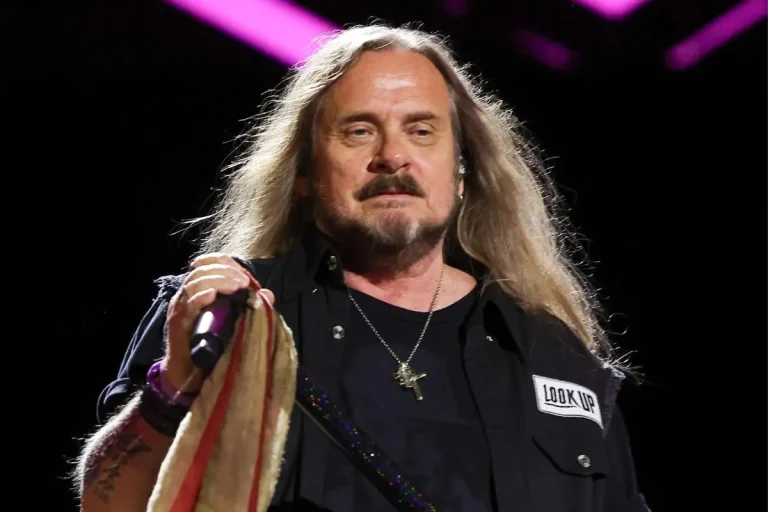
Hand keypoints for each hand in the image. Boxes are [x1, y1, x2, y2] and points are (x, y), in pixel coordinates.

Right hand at [163, 253, 274, 391]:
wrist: (190, 372)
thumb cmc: (212, 344)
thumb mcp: (232, 320)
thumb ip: (249, 305)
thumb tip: (268, 294)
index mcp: (198, 290)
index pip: (206, 264)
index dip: (224, 262)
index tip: (242, 271)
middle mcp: (186, 295)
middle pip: (201, 271)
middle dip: (225, 271)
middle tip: (244, 281)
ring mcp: (181, 308)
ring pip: (194, 283)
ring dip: (217, 281)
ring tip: (236, 286)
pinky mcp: (178, 323)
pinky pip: (188, 305)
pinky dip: (201, 297)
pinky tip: (213, 295)